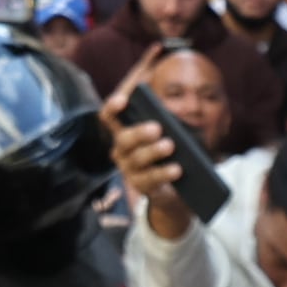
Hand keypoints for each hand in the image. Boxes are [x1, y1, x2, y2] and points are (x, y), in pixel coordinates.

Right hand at [108, 105, 191, 237]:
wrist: (174, 184)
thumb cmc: (168, 150)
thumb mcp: (166, 132)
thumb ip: (164, 120)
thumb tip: (169, 112)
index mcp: (124, 131)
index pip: (109, 117)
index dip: (113, 108)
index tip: (123, 100)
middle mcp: (121, 150)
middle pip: (123, 139)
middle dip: (139, 133)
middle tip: (157, 128)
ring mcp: (129, 169)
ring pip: (137, 159)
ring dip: (153, 151)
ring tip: (170, 145)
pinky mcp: (140, 186)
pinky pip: (149, 179)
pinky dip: (164, 172)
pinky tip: (177, 169)